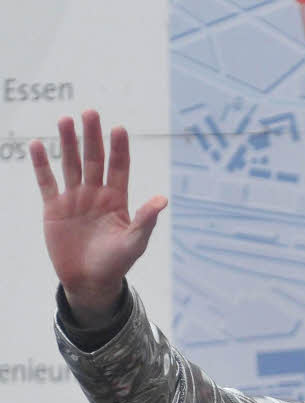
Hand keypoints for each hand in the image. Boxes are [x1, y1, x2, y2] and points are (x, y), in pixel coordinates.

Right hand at [30, 110, 167, 325]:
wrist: (89, 283)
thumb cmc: (116, 264)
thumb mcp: (134, 243)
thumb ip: (145, 220)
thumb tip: (162, 199)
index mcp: (117, 199)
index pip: (119, 167)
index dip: (118, 148)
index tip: (118, 129)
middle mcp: (95, 194)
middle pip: (94, 159)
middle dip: (92, 136)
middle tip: (90, 112)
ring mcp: (74, 199)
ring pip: (71, 164)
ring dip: (68, 143)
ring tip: (65, 120)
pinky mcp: (54, 208)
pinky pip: (46, 182)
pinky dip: (41, 165)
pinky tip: (37, 145)